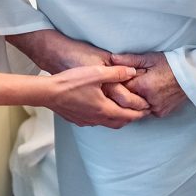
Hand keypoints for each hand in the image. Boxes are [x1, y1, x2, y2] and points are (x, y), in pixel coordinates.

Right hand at [8, 31, 149, 112]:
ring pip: (108, 123)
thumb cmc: (70, 82)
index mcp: (105, 110)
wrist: (47, 93)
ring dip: (118, 118)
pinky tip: (102, 109)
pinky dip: (104, 118)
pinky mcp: (78, 120)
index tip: (148, 109)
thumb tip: (133, 72)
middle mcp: (97, 119)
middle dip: (131, 117)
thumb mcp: (96, 73)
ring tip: (123, 110)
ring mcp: (86, 121)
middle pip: (120, 123)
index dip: (140, 112)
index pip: (129, 115)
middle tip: (139, 111)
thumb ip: (117, 73)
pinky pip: (96, 122)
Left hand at [108, 51, 186, 117]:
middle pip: (127, 100)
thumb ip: (130, 59)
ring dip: (135, 100)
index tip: (118, 78)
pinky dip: (145, 104)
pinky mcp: (161, 113)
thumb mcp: (150, 58)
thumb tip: (112, 58)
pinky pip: (147, 111)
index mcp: (143, 86)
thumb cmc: (171, 64)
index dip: (118, 83)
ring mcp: (155, 108)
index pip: (121, 88)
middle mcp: (148, 100)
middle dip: (125, 93)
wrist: (192, 75)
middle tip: (129, 83)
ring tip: (140, 88)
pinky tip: (148, 95)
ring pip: (137, 107)